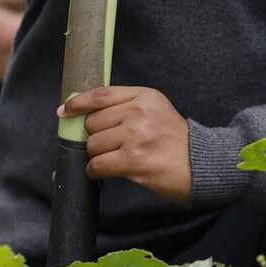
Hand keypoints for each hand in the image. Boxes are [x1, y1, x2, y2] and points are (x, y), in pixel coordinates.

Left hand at [62, 85, 192, 204]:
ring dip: (98, 156)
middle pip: (92, 123)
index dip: (78, 103)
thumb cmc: (175, 140)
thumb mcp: (157, 110)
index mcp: (144, 96)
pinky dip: (97, 171)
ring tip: (117, 159)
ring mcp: (135, 136)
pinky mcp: (133, 160)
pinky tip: (111, 171)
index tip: (64, 110)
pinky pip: (97, 165)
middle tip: (112, 146)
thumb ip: (127, 106)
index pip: (101, 95)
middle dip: (96, 136)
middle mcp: (139, 112)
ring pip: (92, 145)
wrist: (201, 163)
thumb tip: (86, 113)